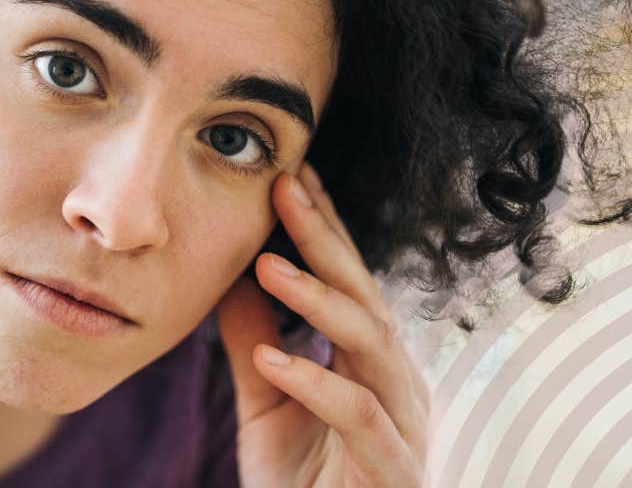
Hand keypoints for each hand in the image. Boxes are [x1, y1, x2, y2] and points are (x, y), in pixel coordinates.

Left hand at [214, 163, 430, 486]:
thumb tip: (229, 272)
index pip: (348, 281)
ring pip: (373, 342)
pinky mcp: (393, 468)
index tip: (289, 174)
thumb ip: (253, 340)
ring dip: (320, 299)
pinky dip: (314, 383)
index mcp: (372, 364)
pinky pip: (359, 414)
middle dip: (325, 237)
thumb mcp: (265, 402)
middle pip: (364, 295)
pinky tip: (272, 361)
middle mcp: (396, 384)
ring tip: (267, 264)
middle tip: (285, 186)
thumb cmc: (303, 485)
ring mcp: (403, 424)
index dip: (323, 227)